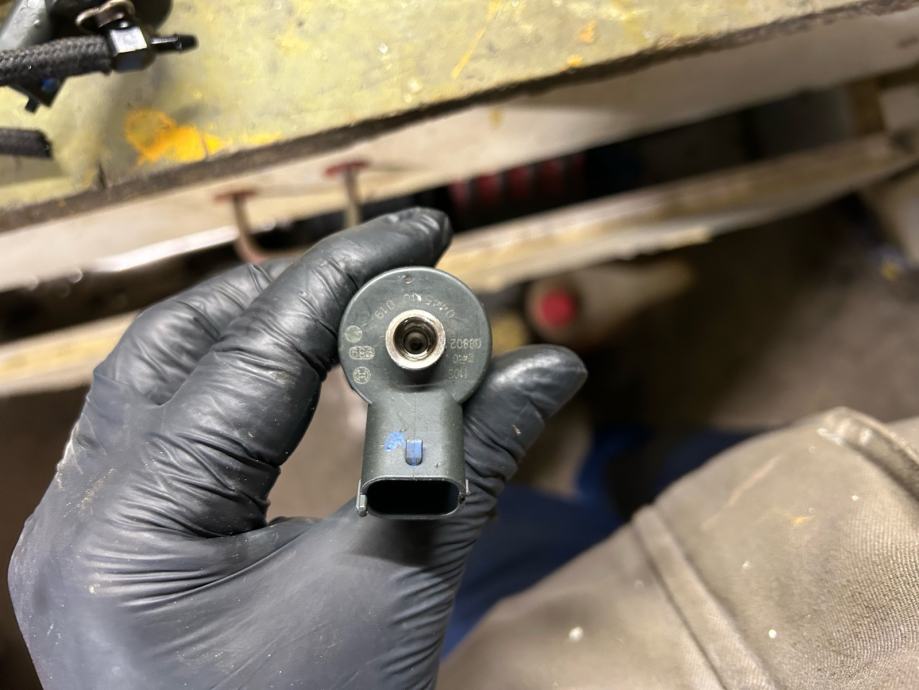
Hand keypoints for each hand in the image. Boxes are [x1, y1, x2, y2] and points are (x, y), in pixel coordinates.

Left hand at [9, 209, 585, 689]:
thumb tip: (545, 374)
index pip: (252, 356)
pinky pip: (166, 425)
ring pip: (164, 378)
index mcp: (130, 531)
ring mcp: (84, 531)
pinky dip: (236, 382)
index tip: (421, 233)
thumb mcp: (394, 592)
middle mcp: (80, 517)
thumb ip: (466, 464)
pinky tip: (294, 372)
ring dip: (260, 330)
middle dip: (292, 293)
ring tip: (346, 307)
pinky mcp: (114, 544)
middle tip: (385, 269)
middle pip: (182, 346)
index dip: (348, 280)